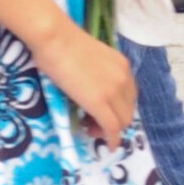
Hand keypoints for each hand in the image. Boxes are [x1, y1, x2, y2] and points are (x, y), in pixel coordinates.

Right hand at [35, 20, 136, 147]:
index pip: (129, 96)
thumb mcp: (90, 58)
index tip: (101, 112)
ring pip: (123, 121)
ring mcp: (113, 91)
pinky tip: (108, 145)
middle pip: (128, 110)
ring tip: (91, 128)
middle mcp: (123, 78)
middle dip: (115, 121)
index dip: (117, 108)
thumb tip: (89, 88)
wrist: (54, 38)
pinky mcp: (99, 103)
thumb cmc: (62, 42)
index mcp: (122, 65)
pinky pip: (112, 128)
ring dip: (110, 130)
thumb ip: (97, 74)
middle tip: (93, 123)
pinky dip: (112, 140)